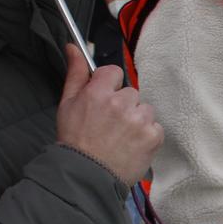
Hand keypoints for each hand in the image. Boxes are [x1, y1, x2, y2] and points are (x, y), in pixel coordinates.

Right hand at [56, 46, 162, 185]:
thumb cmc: (74, 141)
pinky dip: (146, 136)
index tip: (104, 101)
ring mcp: (139, 120)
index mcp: (98, 92)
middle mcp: (121, 103)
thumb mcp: (67, 104)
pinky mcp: (153, 136)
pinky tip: (130, 146)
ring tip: (120, 137)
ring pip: (144, 110)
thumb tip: (73, 47)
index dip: (110, 86)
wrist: (86, 176)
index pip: (114, 72)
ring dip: (136, 120)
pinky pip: (155, 127)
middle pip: (131, 93)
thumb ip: (75, 73)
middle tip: (109, 125)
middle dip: (123, 106)